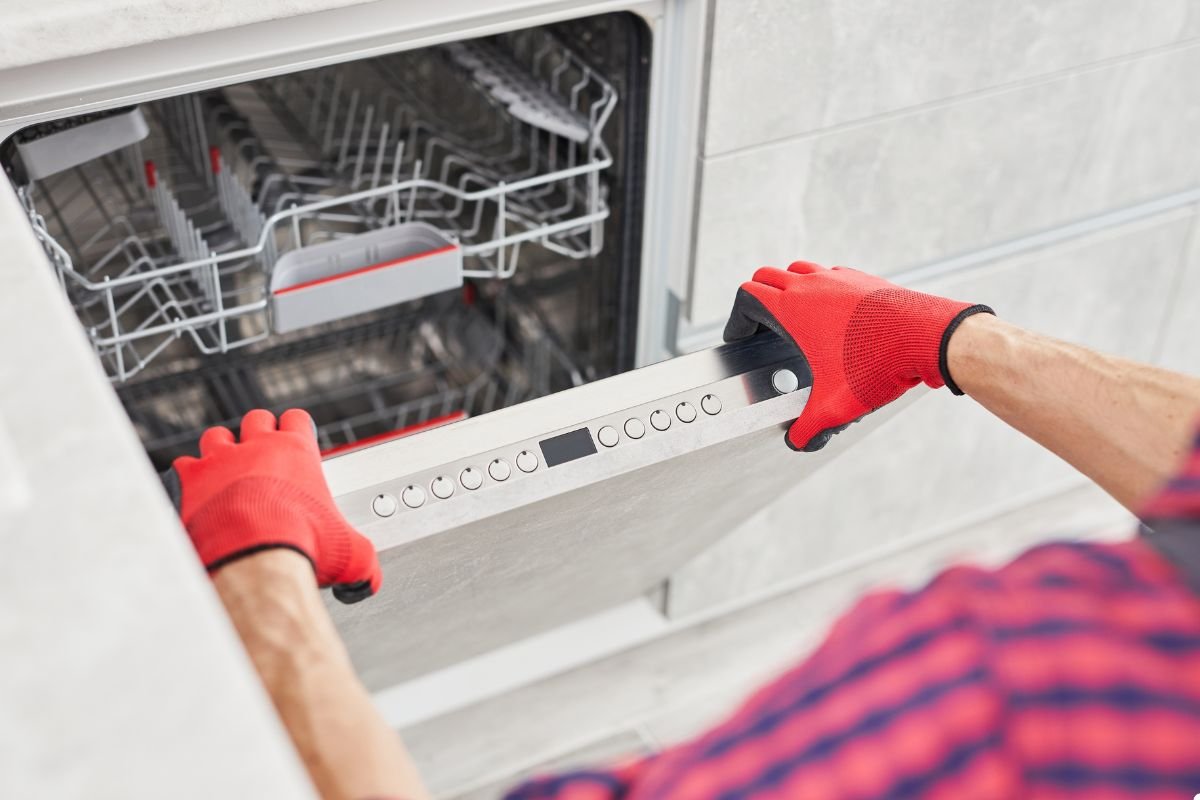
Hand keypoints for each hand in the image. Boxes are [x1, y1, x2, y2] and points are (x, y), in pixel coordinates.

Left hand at [166, 408, 381, 603]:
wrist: (253, 561)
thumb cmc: (301, 547)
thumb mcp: (348, 553)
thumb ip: (362, 557)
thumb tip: (367, 577)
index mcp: (296, 452)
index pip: (297, 420)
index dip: (297, 429)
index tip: (296, 442)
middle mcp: (256, 447)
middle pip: (256, 419)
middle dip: (258, 434)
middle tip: (260, 455)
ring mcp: (219, 460)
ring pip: (217, 436)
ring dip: (221, 450)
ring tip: (225, 471)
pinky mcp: (188, 480)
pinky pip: (183, 466)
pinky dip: (188, 479)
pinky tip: (195, 495)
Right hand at [724, 261, 992, 450]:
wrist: (927, 337)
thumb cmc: (879, 363)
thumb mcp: (836, 404)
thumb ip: (809, 426)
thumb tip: (798, 441)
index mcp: (793, 308)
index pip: (747, 297)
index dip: (737, 319)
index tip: (740, 336)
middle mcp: (812, 285)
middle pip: (767, 277)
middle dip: (757, 300)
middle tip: (759, 324)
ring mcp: (838, 278)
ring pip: (798, 270)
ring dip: (788, 288)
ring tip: (794, 316)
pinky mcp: (863, 280)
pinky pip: (830, 276)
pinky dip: (821, 289)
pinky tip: (833, 317)